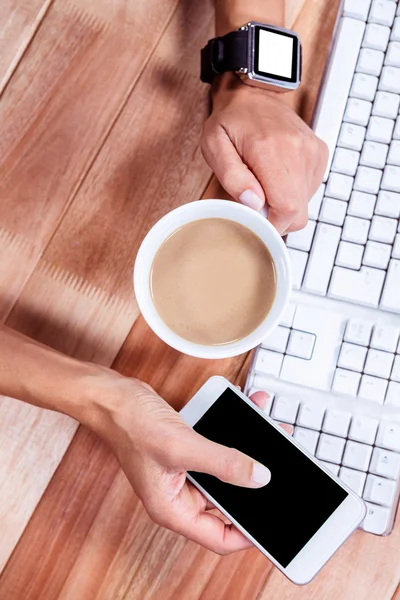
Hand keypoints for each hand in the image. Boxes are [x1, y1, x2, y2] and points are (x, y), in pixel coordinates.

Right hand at [96, 377, 289, 554]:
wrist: (113, 396)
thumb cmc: (131, 424)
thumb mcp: (182, 446)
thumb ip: (223, 463)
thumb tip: (260, 478)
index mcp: (173, 508)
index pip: (219, 537)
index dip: (249, 533)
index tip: (275, 521)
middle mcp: (179, 495)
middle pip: (228, 503)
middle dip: (257, 483)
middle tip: (282, 467)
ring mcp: (184, 473)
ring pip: (227, 472)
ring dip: (250, 452)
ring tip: (272, 431)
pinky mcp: (188, 451)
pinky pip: (220, 449)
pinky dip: (236, 433)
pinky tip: (250, 411)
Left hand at [201, 74, 327, 233]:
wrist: (253, 92)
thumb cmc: (230, 121)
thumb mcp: (215, 146)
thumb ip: (232, 177)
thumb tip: (253, 203)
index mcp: (271, 150)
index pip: (286, 209)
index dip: (272, 225)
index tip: (256, 222)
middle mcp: (298, 151)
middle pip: (298, 214)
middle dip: (276, 219)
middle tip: (255, 203)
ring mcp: (313, 152)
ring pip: (304, 205)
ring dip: (283, 204)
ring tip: (264, 183)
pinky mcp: (319, 153)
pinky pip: (309, 190)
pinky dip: (292, 192)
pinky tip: (276, 176)